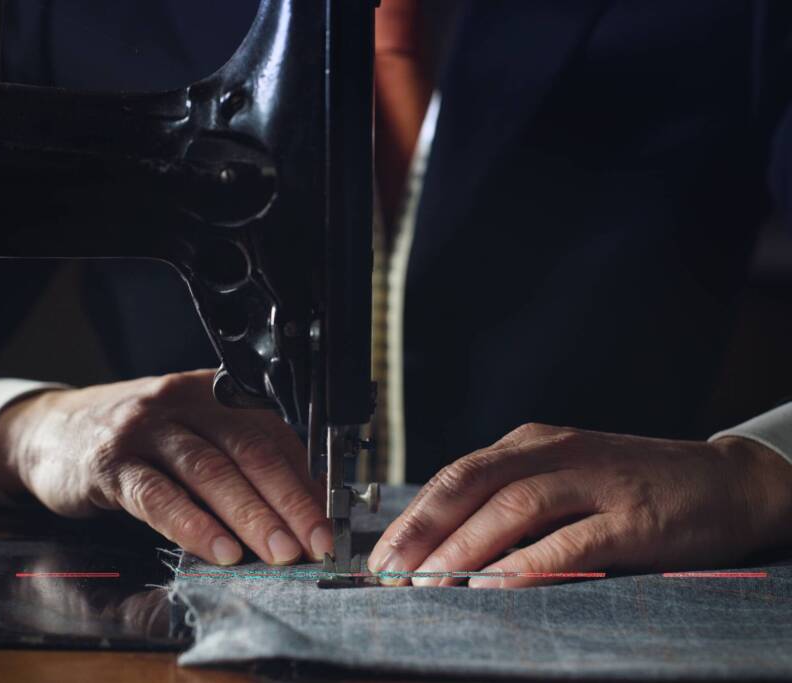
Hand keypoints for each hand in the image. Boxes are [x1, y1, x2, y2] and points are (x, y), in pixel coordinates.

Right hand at [0, 370, 330, 565]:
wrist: (54, 430)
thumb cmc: (136, 439)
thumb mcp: (194, 437)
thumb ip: (241, 463)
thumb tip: (300, 508)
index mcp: (216, 394)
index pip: (273, 435)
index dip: (305, 481)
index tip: (327, 524)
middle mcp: (185, 402)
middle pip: (248, 450)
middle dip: (287, 501)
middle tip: (313, 543)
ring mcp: (146, 429)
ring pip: (209, 471)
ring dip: (249, 515)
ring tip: (278, 552)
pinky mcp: (111, 462)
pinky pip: (157, 495)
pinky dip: (191, 524)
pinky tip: (217, 549)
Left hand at [368, 423, 791, 587]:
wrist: (727, 483)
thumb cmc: (634, 488)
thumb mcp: (565, 479)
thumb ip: (514, 500)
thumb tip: (447, 544)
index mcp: (532, 443)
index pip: (457, 474)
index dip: (415, 515)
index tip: (383, 555)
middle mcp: (556, 453)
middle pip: (471, 483)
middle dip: (423, 530)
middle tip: (390, 573)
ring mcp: (594, 481)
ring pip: (512, 507)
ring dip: (464, 549)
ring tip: (430, 585)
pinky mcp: (630, 517)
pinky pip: (568, 540)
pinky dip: (526, 565)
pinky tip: (495, 588)